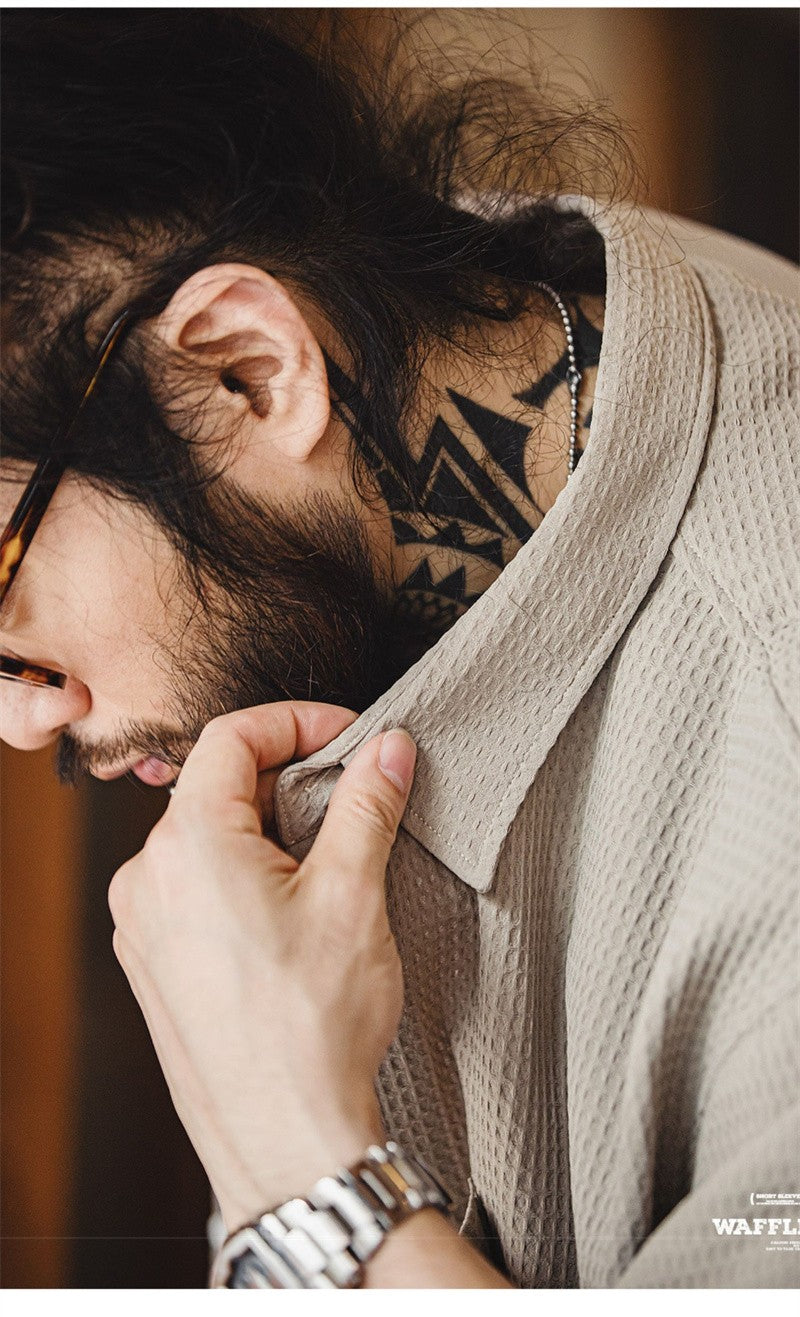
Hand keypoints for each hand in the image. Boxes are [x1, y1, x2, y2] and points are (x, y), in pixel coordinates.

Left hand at [107, 701, 416, 1230]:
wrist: (283, 1139)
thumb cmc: (313, 1028)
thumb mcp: (352, 895)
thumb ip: (366, 804)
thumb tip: (387, 749)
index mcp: (188, 846)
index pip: (231, 736)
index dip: (295, 722)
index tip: (349, 738)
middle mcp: (147, 878)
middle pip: (216, 786)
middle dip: (288, 779)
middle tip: (352, 797)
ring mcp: (142, 924)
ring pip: (204, 839)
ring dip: (266, 830)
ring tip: (328, 863)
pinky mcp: (152, 962)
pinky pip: (191, 888)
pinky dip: (241, 875)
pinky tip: (291, 912)